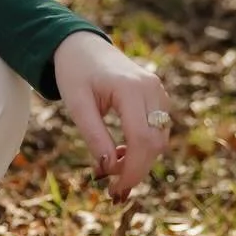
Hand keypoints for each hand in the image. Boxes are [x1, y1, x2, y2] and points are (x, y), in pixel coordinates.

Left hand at [52, 31, 174, 201]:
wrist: (80, 45)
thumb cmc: (74, 73)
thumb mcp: (77, 105)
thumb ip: (95, 136)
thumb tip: (110, 169)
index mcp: (129, 87)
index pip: (142, 139)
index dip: (133, 170)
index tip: (116, 190)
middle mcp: (151, 88)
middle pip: (156, 142)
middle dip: (136, 169)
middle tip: (112, 185)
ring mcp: (158, 90)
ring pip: (160, 139)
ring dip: (140, 159)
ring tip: (112, 163)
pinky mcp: (158, 96)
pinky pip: (158, 129)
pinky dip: (143, 146)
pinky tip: (122, 151)